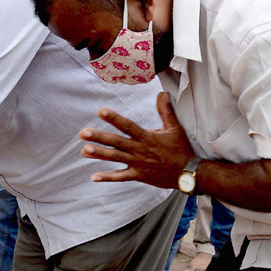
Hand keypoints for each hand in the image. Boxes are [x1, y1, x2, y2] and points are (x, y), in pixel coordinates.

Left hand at [78, 92, 196, 187]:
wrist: (187, 172)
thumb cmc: (180, 149)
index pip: (128, 125)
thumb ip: (165, 111)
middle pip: (117, 142)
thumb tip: (163, 94)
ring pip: (116, 158)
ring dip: (99, 154)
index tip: (101, 111)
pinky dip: (108, 177)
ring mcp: (138, 163)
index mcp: (147, 137)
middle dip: (99, 137)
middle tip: (83, 133)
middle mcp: (139, 150)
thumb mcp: (174, 128)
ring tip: (84, 150)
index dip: (114, 118)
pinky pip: (121, 177)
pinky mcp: (138, 175)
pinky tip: (94, 177)